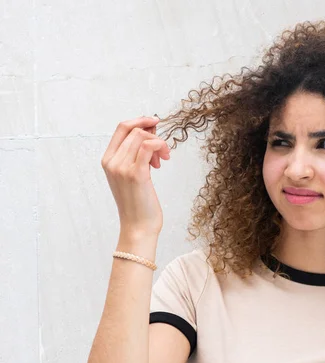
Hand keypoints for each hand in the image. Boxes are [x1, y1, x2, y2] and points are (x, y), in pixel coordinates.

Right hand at [101, 116, 170, 236]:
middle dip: (153, 135)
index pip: (121, 127)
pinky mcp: (136, 174)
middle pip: (135, 130)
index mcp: (107, 160)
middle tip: (162, 153)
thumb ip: (135, 154)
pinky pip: (148, 146)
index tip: (154, 122)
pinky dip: (160, 146)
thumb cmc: (138, 202)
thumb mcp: (132, 174)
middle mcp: (111, 162)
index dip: (140, 120)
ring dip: (159, 143)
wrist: (138, 227)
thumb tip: (150, 131)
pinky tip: (164, 158)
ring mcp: (122, 167)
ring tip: (162, 160)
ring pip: (142, 136)